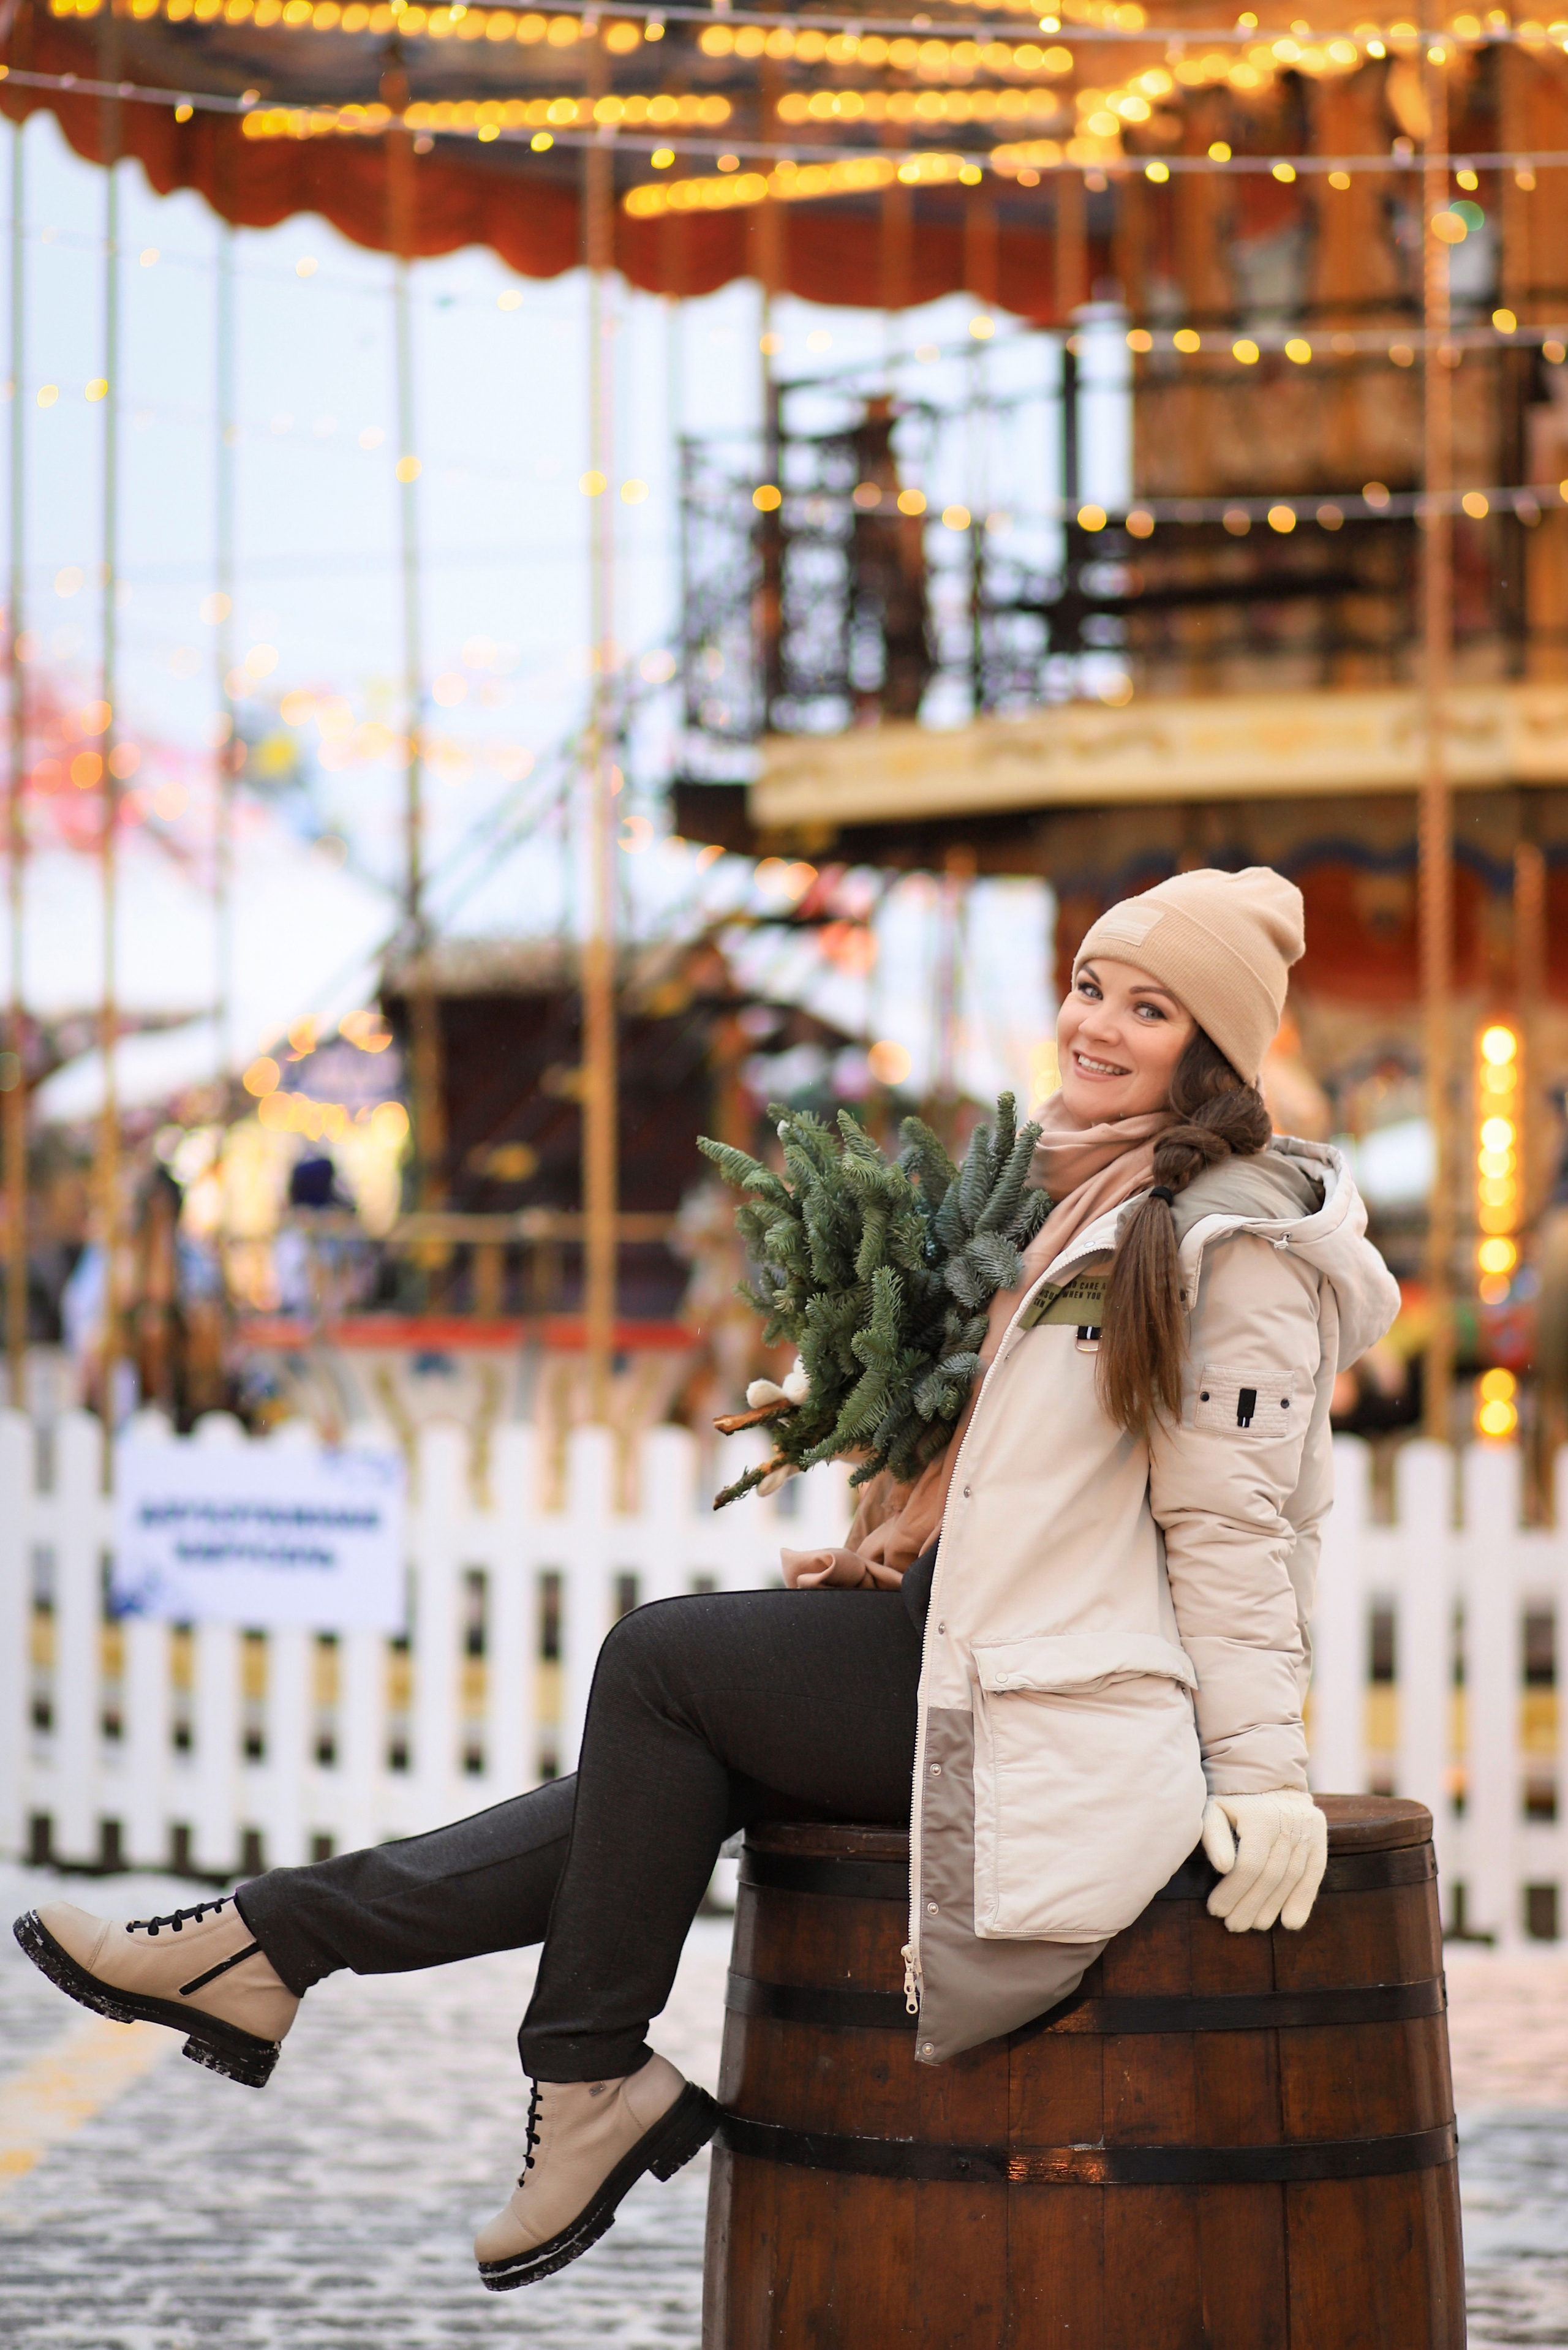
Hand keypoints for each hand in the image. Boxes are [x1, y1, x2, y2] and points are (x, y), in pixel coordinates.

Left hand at [1201, 1790, 1325, 1933]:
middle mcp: (1289, 1824)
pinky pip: (1314, 1875)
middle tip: (1233, 1925)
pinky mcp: (1320, 1839)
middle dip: (1250, 1905)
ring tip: (1255, 1925)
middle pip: (1271, 1876)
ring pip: (1292, 1879)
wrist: (1271, 1780)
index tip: (1216, 1910)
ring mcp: (1308, 1832)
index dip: (1233, 1891)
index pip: (1249, 1865)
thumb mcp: (1215, 1810)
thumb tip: (1222, 1868)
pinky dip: (1303, 1901)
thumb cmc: (1234, 1802)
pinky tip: (1290, 1923)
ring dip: (1273, 1908)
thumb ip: (1214, 1837)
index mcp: (1261, 1817)